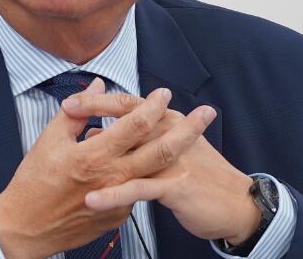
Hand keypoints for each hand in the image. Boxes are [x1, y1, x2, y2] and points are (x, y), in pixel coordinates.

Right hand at [0, 78, 213, 258]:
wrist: (26, 227)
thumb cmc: (33, 182)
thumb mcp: (48, 140)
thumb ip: (76, 111)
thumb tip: (96, 85)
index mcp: (94, 155)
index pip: (135, 124)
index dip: (153, 105)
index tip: (165, 93)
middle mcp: (111, 177)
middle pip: (161, 150)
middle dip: (187, 129)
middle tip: (207, 113)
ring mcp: (118, 200)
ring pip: (158, 173)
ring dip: (181, 153)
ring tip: (198, 138)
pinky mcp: (119, 216)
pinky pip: (138, 190)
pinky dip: (148, 176)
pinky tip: (154, 166)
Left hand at [62, 90, 262, 244]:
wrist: (235, 202)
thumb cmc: (198, 175)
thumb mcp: (170, 146)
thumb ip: (139, 134)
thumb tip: (99, 130)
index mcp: (166, 122)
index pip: (129, 104)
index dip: (98, 101)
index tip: (70, 101)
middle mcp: (169, 134)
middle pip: (128, 118)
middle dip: (95, 112)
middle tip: (66, 110)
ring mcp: (172, 160)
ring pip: (133, 150)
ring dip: (100, 151)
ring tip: (70, 155)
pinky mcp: (174, 187)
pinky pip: (138, 190)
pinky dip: (114, 194)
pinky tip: (92, 200)